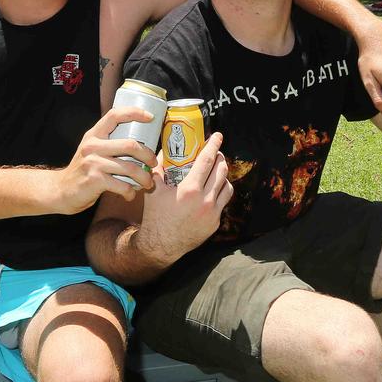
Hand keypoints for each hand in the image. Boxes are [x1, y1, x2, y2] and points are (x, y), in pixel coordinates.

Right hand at [56, 106, 157, 212]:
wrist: (61, 191)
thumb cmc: (83, 171)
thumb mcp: (92, 151)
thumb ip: (110, 145)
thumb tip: (141, 146)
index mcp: (94, 135)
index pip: (114, 115)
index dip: (134, 113)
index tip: (150, 117)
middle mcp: (93, 146)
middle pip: (130, 145)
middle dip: (148, 155)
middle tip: (153, 163)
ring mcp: (93, 162)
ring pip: (130, 168)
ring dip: (144, 178)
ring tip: (147, 183)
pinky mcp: (95, 180)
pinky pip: (122, 185)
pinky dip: (130, 192)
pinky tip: (130, 194)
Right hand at [140, 133, 232, 260]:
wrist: (161, 245)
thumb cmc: (155, 216)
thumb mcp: (154, 189)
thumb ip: (160, 168)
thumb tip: (164, 151)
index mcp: (190, 190)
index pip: (207, 161)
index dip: (214, 146)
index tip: (217, 136)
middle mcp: (205, 201)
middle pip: (221, 171)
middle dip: (220, 158)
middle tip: (216, 152)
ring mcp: (212, 213)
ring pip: (227, 186)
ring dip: (223, 175)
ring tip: (216, 170)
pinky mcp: (215, 223)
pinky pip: (223, 202)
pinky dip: (219, 192)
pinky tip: (212, 189)